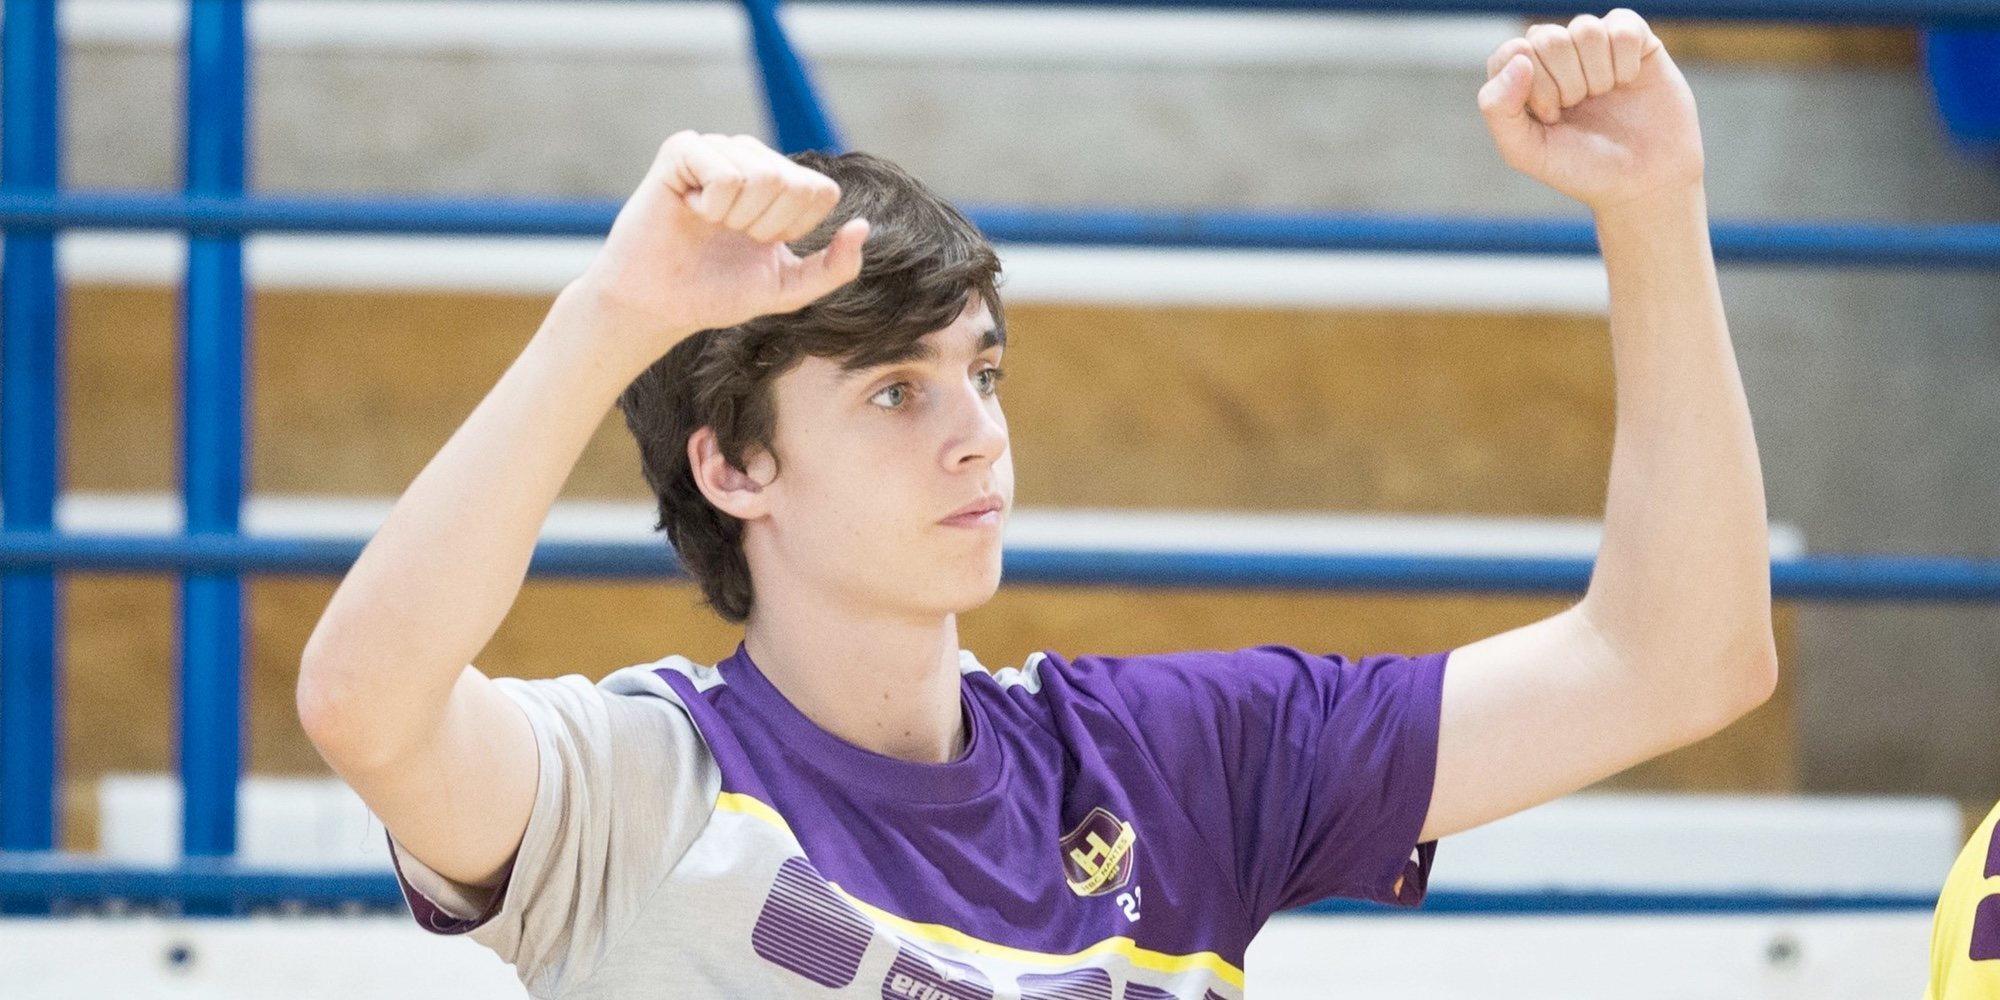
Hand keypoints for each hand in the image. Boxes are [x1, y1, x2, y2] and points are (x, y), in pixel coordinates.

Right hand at [573, 131, 869, 357]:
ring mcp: (717, 149)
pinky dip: (712, 205)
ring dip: (737, 218)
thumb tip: (862, 227)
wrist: (659, 305)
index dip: (794, 230)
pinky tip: (690, 209)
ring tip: (710, 224)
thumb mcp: (788, 289)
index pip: (821, 191)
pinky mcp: (682, 149)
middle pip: (794, 183)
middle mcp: (752, 158)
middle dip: (765, 226)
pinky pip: (724, 173)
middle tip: (731, 236)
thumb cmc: (717, 292)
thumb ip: (835, 267)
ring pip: (762, 176)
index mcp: (781, 183)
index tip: (762, 245)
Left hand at [1477, 10, 1704, 211]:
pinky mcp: (1632, 37)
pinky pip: (1622, 27)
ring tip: (1604, 96)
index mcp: (1521, 77)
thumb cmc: (1583, 167)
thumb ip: (1498, 109)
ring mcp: (1592, 44)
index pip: (1512, 53)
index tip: (1552, 118)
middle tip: (1581, 108)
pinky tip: (1628, 81)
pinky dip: (1626, 62)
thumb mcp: (1527, 152)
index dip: (1535, 89)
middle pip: (1548, 39)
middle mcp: (1554, 54)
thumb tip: (1518, 57)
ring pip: (1585, 29)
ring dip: (1598, 75)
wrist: (1645, 178)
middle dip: (1568, 85)